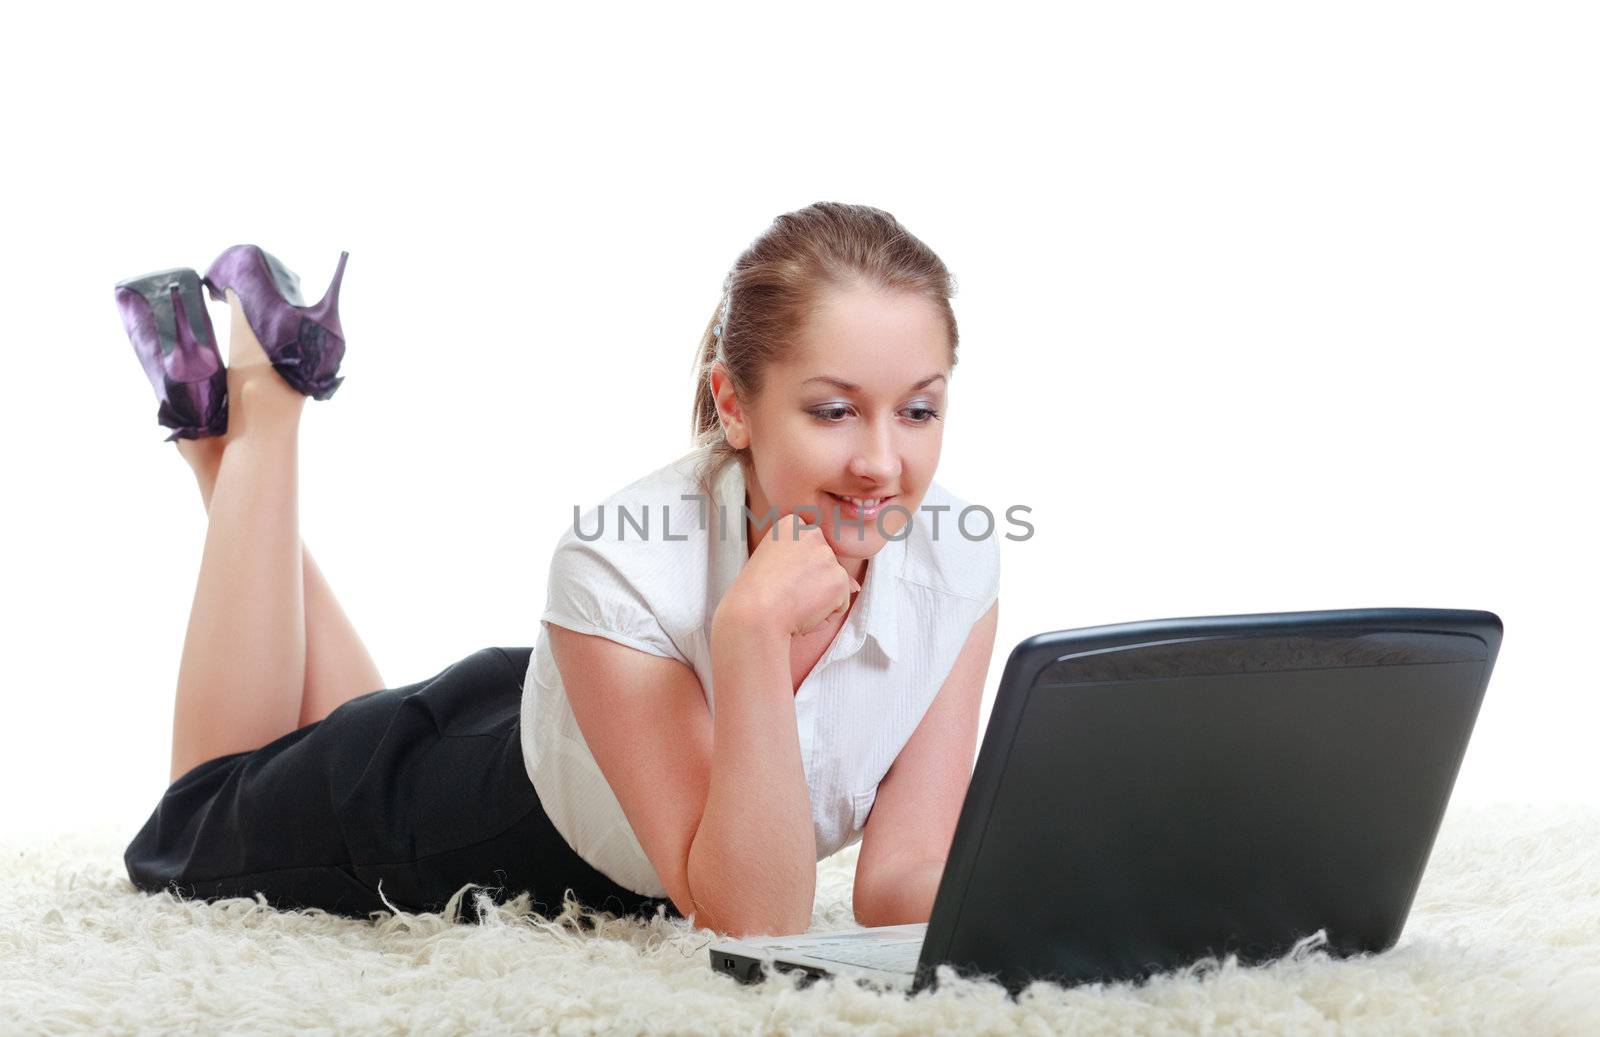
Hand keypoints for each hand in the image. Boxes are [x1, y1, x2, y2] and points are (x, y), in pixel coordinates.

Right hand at [720, 512, 861, 638]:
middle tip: (784, 591)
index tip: (776, 576)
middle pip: (823, 563)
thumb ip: (809, 564)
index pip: (807, 548)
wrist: (753, 614)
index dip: (793, 569)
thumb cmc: (755, 595)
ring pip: (833, 583)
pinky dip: (826, 614)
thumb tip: (854, 585)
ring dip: (818, 598)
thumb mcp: (775, 567)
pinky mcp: (839, 578)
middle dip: (810, 581)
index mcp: (790, 523)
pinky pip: (841, 603)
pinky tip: (804, 610)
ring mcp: (827, 555)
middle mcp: (812, 532)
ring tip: (792, 601)